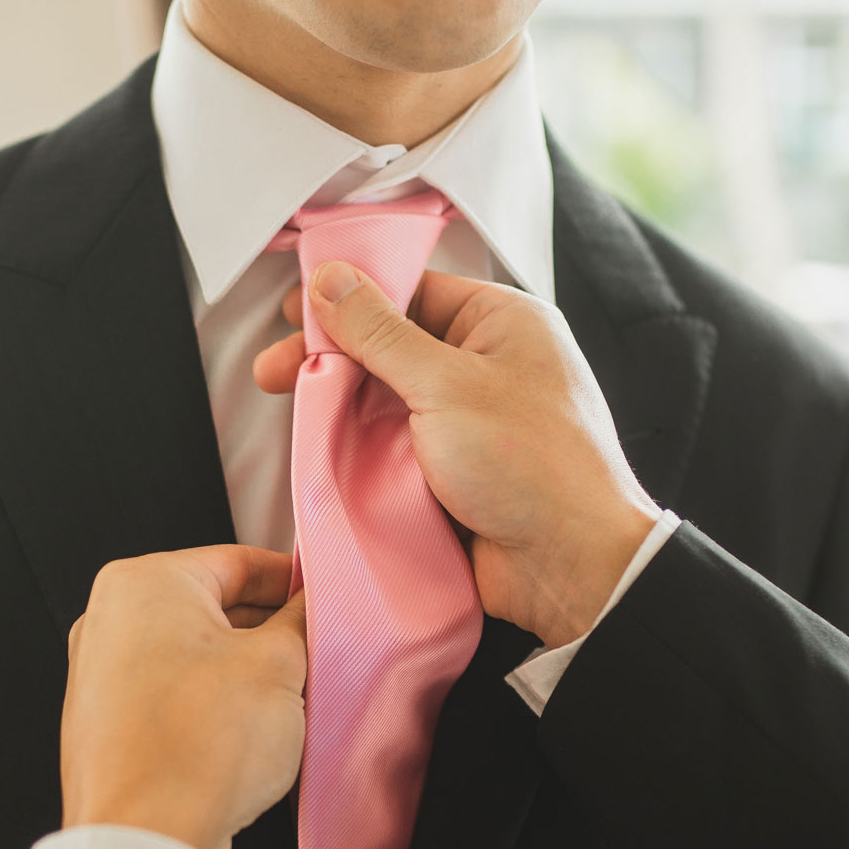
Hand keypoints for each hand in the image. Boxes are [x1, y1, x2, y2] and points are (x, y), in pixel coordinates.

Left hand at [61, 546, 306, 848]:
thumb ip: (302, 621)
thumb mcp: (280, 665)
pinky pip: (174, 698)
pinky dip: (214, 706)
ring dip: (245, 672)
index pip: (238, 561)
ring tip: (290, 700)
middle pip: (213, 608)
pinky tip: (251, 734)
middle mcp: (108, 621)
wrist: (147, 841)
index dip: (292, 579)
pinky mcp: (107, 728)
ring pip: (195, 655)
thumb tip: (311, 607)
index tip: (323, 597)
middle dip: (270, 631)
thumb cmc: (199, 746)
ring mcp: (100, 677)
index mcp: (142, 584)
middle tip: (317, 653)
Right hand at [253, 266, 659, 647]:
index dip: (351, 295)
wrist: (573, 567)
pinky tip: (320, 450)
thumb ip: (380, 332)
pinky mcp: (453, 473)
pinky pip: (395, 450)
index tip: (294, 308)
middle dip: (332, 357)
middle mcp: (487, 366)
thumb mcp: (446, 383)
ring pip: (387, 402)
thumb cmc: (533, 464)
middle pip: (391, 346)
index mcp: (502, 324)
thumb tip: (332, 281)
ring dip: (340, 407)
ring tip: (291, 412)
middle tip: (275, 371)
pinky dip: (359, 451)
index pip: (413, 289)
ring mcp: (469, 422)